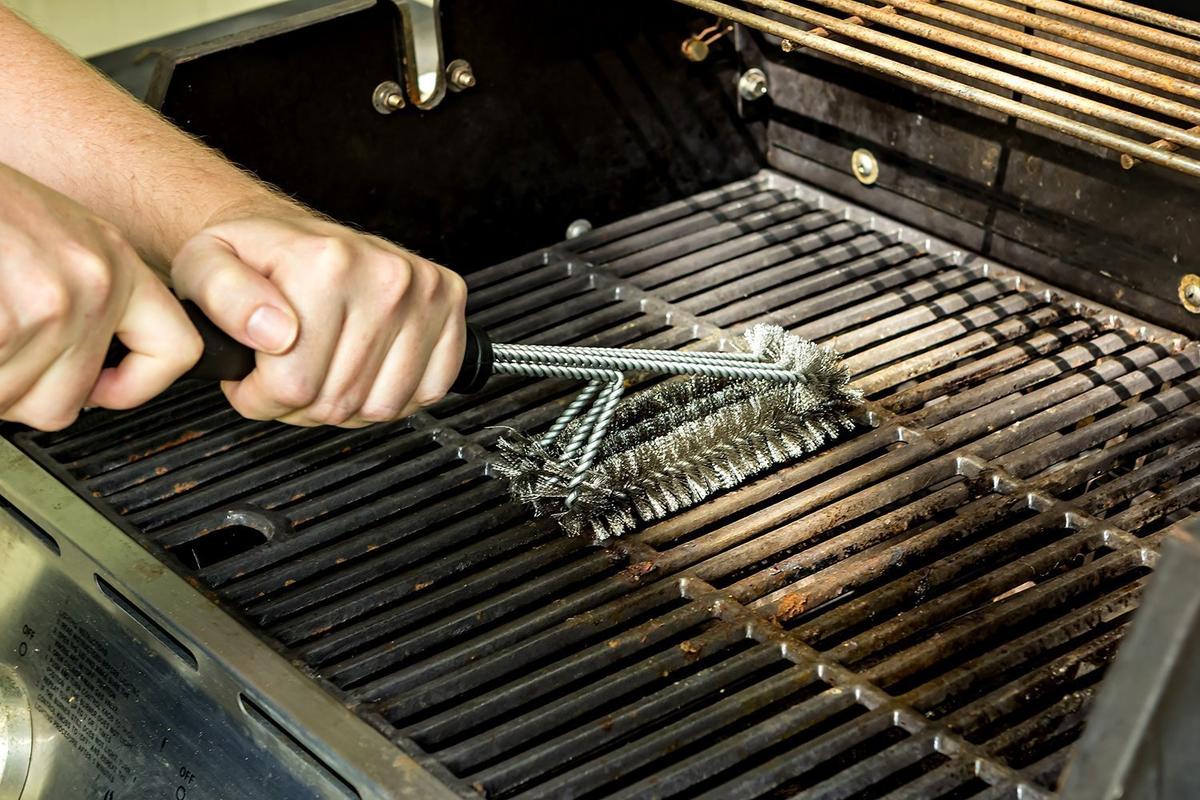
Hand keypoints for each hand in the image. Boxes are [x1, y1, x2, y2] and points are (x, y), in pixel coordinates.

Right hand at [0, 164, 200, 429]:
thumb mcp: (54, 241)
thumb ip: (81, 300)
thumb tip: (89, 383)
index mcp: (116, 263)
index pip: (176, 350)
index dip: (136, 387)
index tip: (103, 389)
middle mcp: (95, 283)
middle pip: (68, 400)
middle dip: (19, 391)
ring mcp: (51, 303)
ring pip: (16, 400)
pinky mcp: (8, 322)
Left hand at [171, 201, 467, 426]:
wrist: (293, 234)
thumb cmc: (254, 257)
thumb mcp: (206, 264)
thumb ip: (222, 297)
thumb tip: (273, 333)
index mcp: (329, 265)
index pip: (295, 386)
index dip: (260, 397)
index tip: (252, 375)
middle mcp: (387, 276)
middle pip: (339, 402)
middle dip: (301, 405)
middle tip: (285, 373)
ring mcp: (425, 292)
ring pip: (382, 407)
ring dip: (347, 407)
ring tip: (322, 372)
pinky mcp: (451, 305)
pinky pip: (428, 391)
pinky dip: (393, 395)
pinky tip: (365, 370)